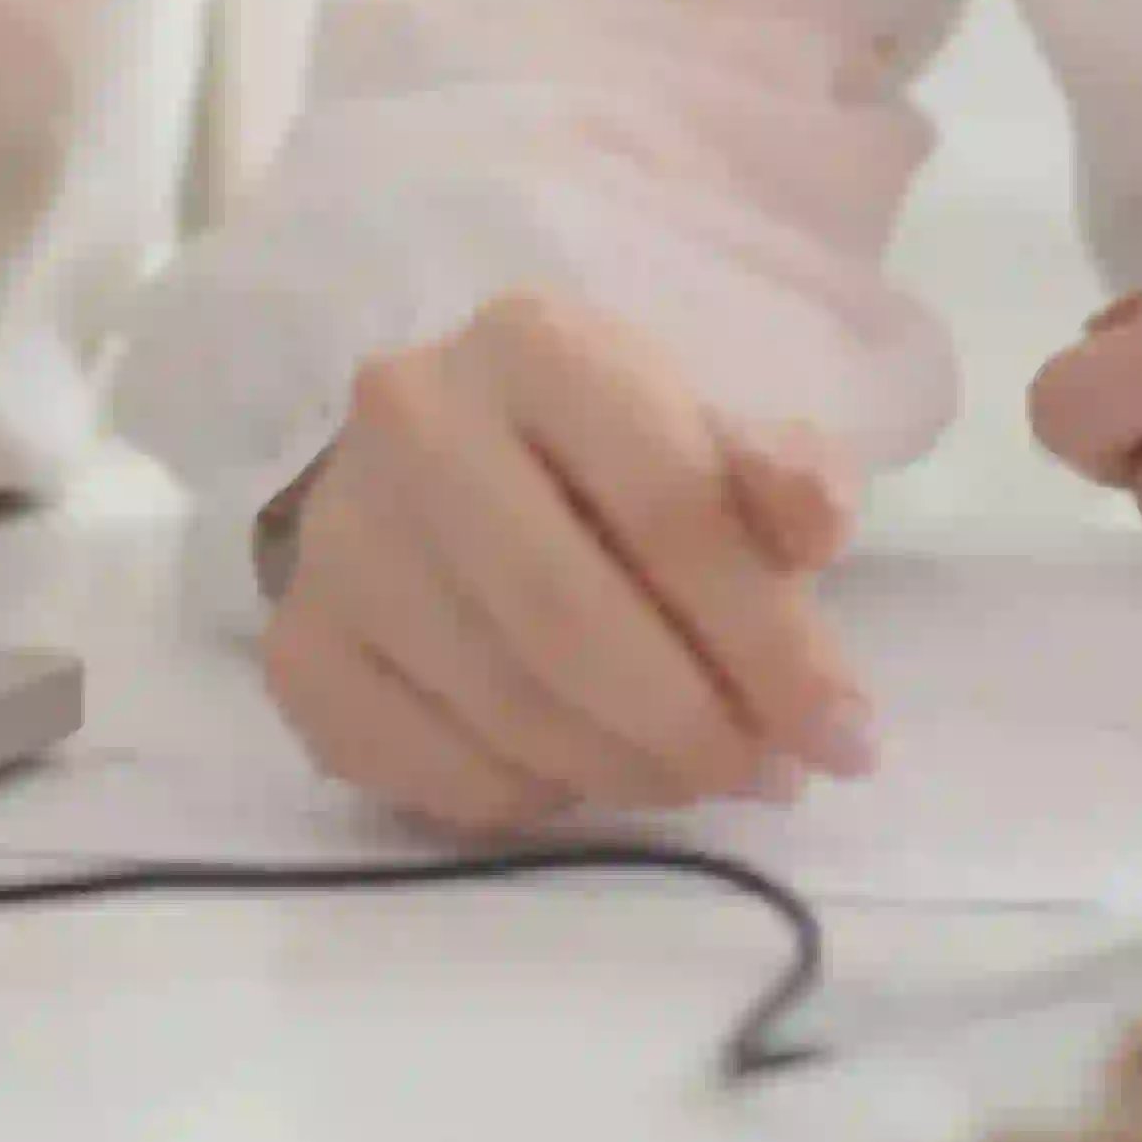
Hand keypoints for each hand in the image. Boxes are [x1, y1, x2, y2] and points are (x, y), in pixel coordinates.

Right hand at [257, 289, 879, 833]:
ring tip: (692, 776)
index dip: (772, 639)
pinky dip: (520, 798)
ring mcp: (334, 535)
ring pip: (502, 707)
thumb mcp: (713, 438)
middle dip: (695, 725)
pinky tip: (574, 775)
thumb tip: (818, 516)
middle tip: (769, 780)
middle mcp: (409, 417)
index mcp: (533, 342)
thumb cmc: (616, 454)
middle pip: (569, 621)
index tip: (847, 737)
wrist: (463, 459)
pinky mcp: (294, 645)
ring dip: (625, 773)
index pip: (666, 506)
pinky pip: (420, 769)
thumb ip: (782, 476)